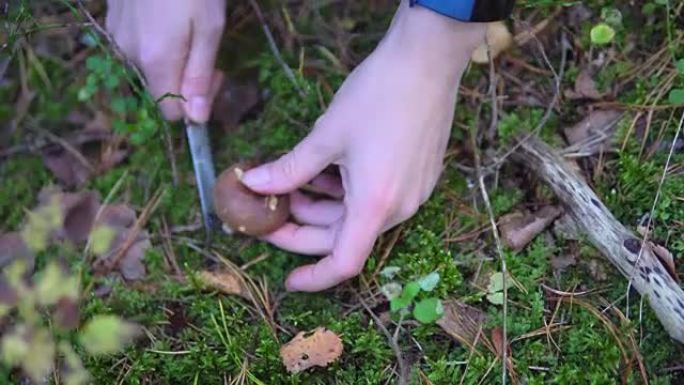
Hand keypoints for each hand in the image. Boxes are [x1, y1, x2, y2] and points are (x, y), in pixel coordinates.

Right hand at [105, 0, 225, 121]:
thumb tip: (197, 119)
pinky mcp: (111, 18)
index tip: (216, 74)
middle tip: (208, 46)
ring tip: (188, 26)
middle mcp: (128, 54)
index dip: (195, 103)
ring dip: (171, 58)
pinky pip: (136, 45)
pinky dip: (155, 40)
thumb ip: (201, 74)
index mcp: (155, 61)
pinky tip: (166, 16)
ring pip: (148, 66)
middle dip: (187, 78)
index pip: (170, 112)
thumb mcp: (210, 26)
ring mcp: (115, 35)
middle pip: (160, 88)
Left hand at [240, 1, 485, 291]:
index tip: (288, 280)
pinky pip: (375, 200)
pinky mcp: (417, 177)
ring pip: (358, 217)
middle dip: (304, 230)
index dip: (314, 278)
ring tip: (293, 184)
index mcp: (375, 205)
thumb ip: (289, 169)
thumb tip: (253, 184)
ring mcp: (412, 192)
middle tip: (271, 214)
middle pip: (345, 238)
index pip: (343, 263)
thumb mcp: (326, 135)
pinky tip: (324, 172)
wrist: (428, 61)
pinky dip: (345, 194)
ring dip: (323, 208)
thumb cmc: (378, 95)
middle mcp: (399, 207)